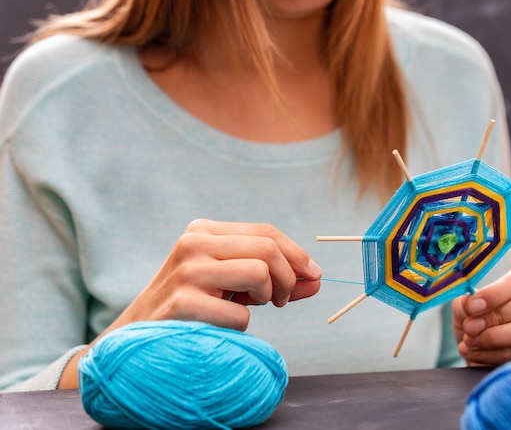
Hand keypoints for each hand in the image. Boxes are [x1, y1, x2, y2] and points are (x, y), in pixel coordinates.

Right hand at [117, 219, 321, 331]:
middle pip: (267, 248)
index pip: (265, 231)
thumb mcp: (233, 284)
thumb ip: (274, 278)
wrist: (137, 336)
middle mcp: (194, 242)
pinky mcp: (183, 302)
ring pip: (259, 273)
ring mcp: (187, 271)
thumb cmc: (193, 306)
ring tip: (252, 308)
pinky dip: (242, 325)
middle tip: (281, 300)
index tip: (315, 274)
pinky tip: (222, 325)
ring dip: (267, 297)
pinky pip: (240, 314)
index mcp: (204, 230)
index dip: (297, 254)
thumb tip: (317, 279)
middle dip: (288, 277)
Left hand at [452, 265, 510, 365]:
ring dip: (494, 338)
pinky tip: (473, 353)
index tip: (472, 306)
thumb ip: (467, 301)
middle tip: (470, 327)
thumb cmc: (477, 314)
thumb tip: (468, 304)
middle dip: (496, 317)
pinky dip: (492, 355)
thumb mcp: (468, 303)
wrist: (480, 341)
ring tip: (469, 341)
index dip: (495, 293)